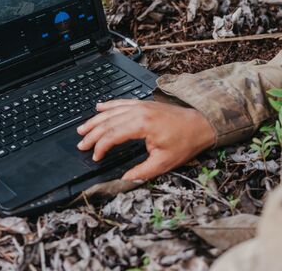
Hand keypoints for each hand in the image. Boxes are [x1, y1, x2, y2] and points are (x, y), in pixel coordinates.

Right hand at [76, 99, 215, 180]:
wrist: (201, 124)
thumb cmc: (185, 142)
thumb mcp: (164, 162)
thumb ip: (142, 172)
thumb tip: (124, 180)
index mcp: (142, 125)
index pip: (112, 135)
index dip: (101, 147)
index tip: (95, 157)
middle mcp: (138, 112)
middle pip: (108, 122)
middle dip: (92, 134)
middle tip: (81, 144)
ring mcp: (140, 106)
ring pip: (111, 111)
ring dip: (95, 120)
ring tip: (82, 128)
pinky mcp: (144, 104)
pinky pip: (121, 102)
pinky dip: (109, 105)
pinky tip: (99, 107)